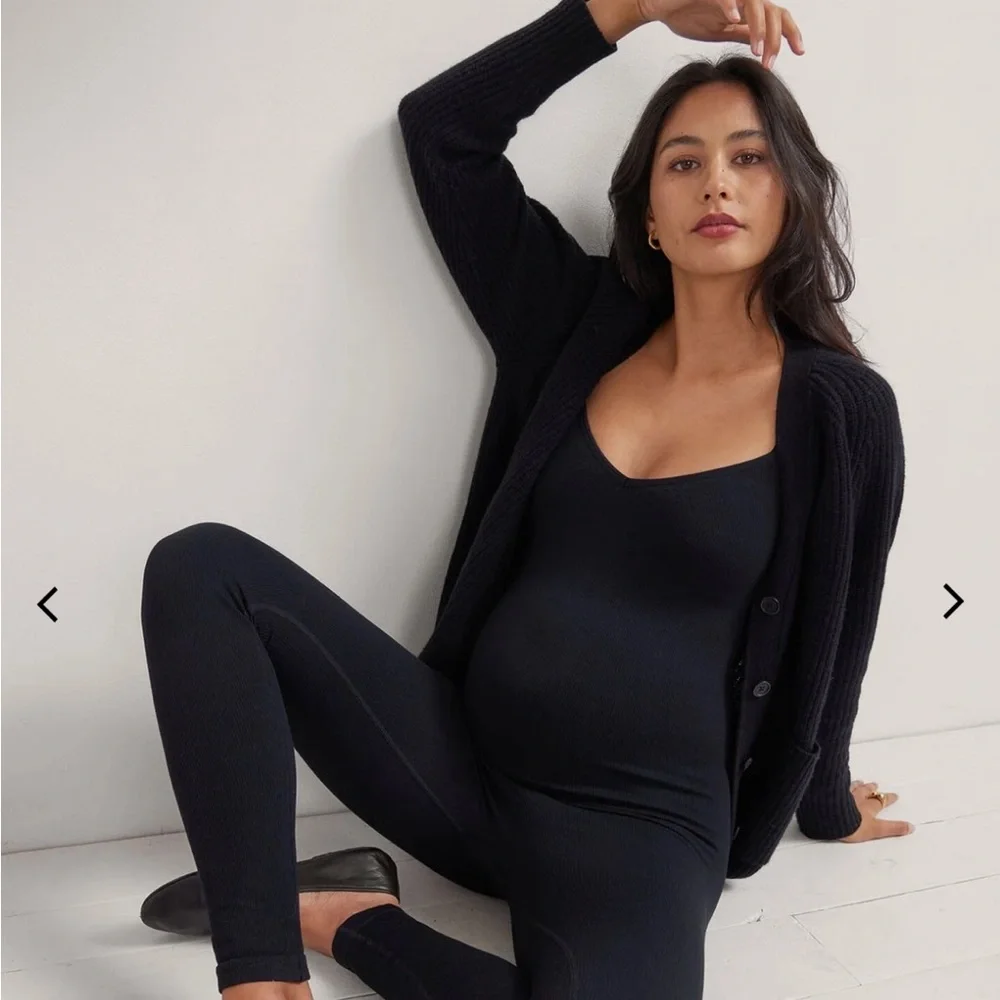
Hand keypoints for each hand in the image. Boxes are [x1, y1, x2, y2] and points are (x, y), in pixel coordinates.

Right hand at [635, 0, 804, 70]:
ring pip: (756, 4)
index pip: (778, 17)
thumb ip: (742, 35)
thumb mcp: (720, 31)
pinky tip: (733, 21)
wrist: (660, 5)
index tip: (799, 52)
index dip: (791, 32)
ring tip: (756, 50)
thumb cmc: (688, 14)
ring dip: (759, 28)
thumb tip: (763, 45)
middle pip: (773, 11)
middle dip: (776, 38)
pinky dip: (731, 6)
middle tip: (769, 62)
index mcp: (747, 8)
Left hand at [838, 780, 915, 842]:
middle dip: (871, 788)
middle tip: (875, 784)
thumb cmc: (852, 825)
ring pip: (852, 787)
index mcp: (868, 807)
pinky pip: (837, 786)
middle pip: (866, 791)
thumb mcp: (876, 830)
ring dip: (857, 784)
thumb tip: (910, 827)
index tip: (893, 796)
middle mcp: (856, 798)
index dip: (887, 799)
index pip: (880, 801)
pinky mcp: (830, 794)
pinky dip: (840, 783)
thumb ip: (893, 828)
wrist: (831, 819)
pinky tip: (837, 782)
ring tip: (859, 781)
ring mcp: (842, 795)